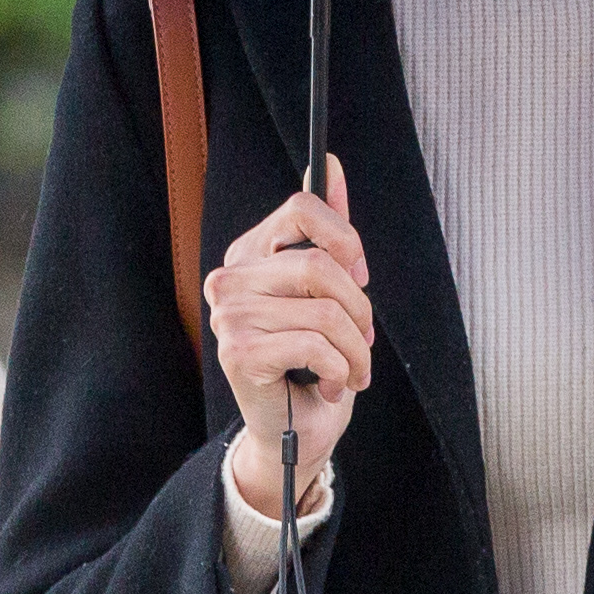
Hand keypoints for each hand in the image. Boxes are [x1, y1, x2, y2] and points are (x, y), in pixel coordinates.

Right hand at [208, 156, 366, 517]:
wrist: (294, 431)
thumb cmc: (311, 363)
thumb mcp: (328, 293)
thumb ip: (326, 231)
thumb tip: (328, 162)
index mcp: (249, 256)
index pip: (301, 207)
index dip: (345, 238)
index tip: (359, 275)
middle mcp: (230, 280)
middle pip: (321, 265)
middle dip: (360, 311)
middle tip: (364, 343)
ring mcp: (229, 316)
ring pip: (326, 311)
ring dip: (357, 352)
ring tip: (353, 372)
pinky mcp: (239, 352)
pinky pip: (316, 345)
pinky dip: (342, 372)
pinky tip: (331, 386)